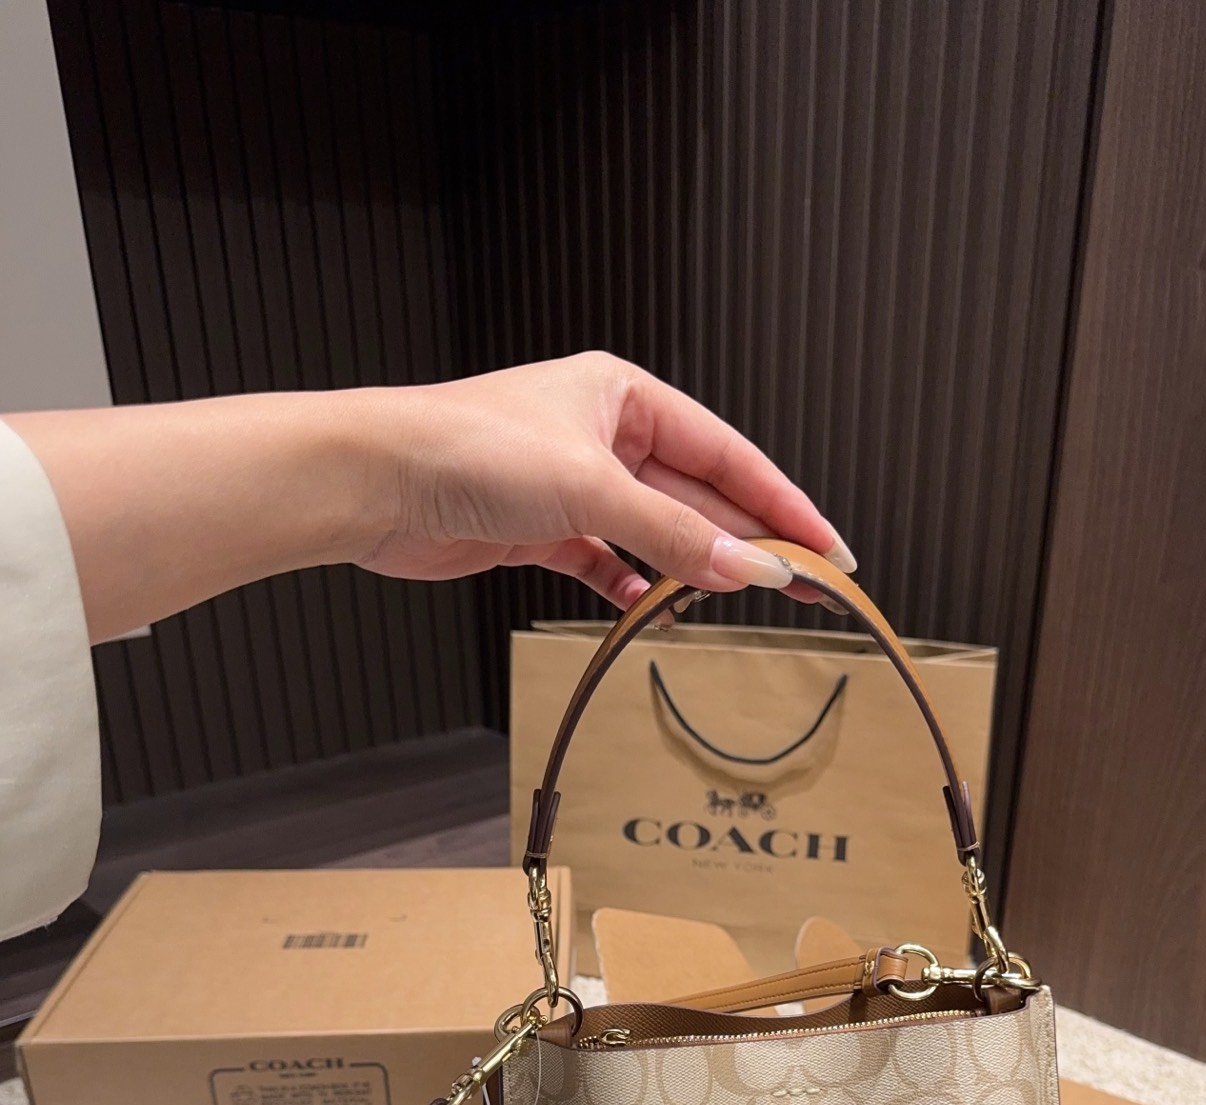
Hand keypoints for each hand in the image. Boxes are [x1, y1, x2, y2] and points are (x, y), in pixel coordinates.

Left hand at [356, 352, 854, 606]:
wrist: (373, 482)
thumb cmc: (468, 449)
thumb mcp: (593, 489)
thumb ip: (678, 535)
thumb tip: (755, 570)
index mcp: (624, 396)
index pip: (727, 454)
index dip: (783, 504)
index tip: (828, 549)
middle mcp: (602, 435)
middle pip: (698, 496)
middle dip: (749, 543)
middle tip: (808, 590)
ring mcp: (571, 485)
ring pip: (654, 533)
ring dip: (692, 569)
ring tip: (738, 604)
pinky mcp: (537, 530)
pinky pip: (605, 561)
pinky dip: (629, 585)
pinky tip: (650, 605)